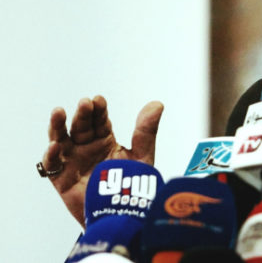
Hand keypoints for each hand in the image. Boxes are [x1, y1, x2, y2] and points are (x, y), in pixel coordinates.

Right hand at [40, 95, 162, 227]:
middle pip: (80, 127)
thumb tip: (157, 104)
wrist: (125, 215)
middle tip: (85, 104)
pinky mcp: (62, 180)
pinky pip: (52, 166)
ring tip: (59, 113)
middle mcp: (86, 148)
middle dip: (82, 115)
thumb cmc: (133, 187)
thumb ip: (146, 131)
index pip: (100, 121)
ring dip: (58, 126)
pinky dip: (51, 155)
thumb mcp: (142, 156)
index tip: (99, 100)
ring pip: (61, 140)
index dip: (98, 110)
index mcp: (105, 141)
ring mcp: (73, 162)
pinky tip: (55, 146)